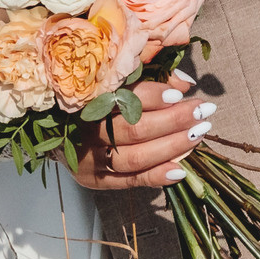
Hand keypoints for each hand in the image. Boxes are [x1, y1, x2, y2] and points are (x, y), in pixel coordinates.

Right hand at [72, 70, 213, 190]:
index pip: (124, 97)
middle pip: (133, 129)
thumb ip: (150, 77)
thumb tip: (184, 83)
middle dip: (173, 121)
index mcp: (87, 99)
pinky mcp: (93, 179)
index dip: (155, 96)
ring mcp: (88, 158)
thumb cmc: (95, 99)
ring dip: (171, 147)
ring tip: (198, 135)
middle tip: (202, 113)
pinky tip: (180, 170)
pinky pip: (129, 180)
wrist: (57, 128)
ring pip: (133, 157)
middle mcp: (85, 129)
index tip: (181, 95)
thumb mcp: (117, 81)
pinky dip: (156, 176)